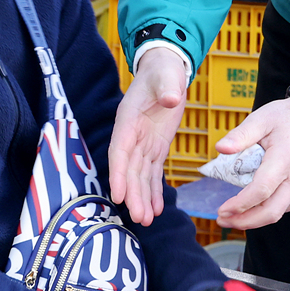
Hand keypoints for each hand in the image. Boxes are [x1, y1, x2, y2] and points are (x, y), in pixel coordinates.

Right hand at [109, 46, 188, 225]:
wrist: (165, 69)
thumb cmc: (163, 71)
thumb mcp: (166, 76)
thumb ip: (168, 88)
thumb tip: (171, 99)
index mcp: (128, 120)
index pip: (119, 151)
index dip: (118, 174)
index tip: (118, 195)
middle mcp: (131, 135)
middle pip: (129, 170)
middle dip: (133, 194)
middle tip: (139, 217)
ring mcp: (142, 143)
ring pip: (139, 176)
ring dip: (142, 198)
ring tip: (147, 220)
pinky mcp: (155, 147)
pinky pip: (152, 173)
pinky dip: (153, 191)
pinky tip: (156, 209)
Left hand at [215, 96, 289, 229]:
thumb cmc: (286, 118)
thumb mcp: (260, 118)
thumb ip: (240, 135)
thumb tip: (220, 148)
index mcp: (285, 157)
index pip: (261, 190)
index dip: (240, 205)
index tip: (222, 210)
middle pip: (271, 211)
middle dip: (244, 221)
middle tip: (223, 220)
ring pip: (277, 212)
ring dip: (254, 217)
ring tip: (234, 212)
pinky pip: (285, 206)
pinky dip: (268, 208)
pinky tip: (256, 201)